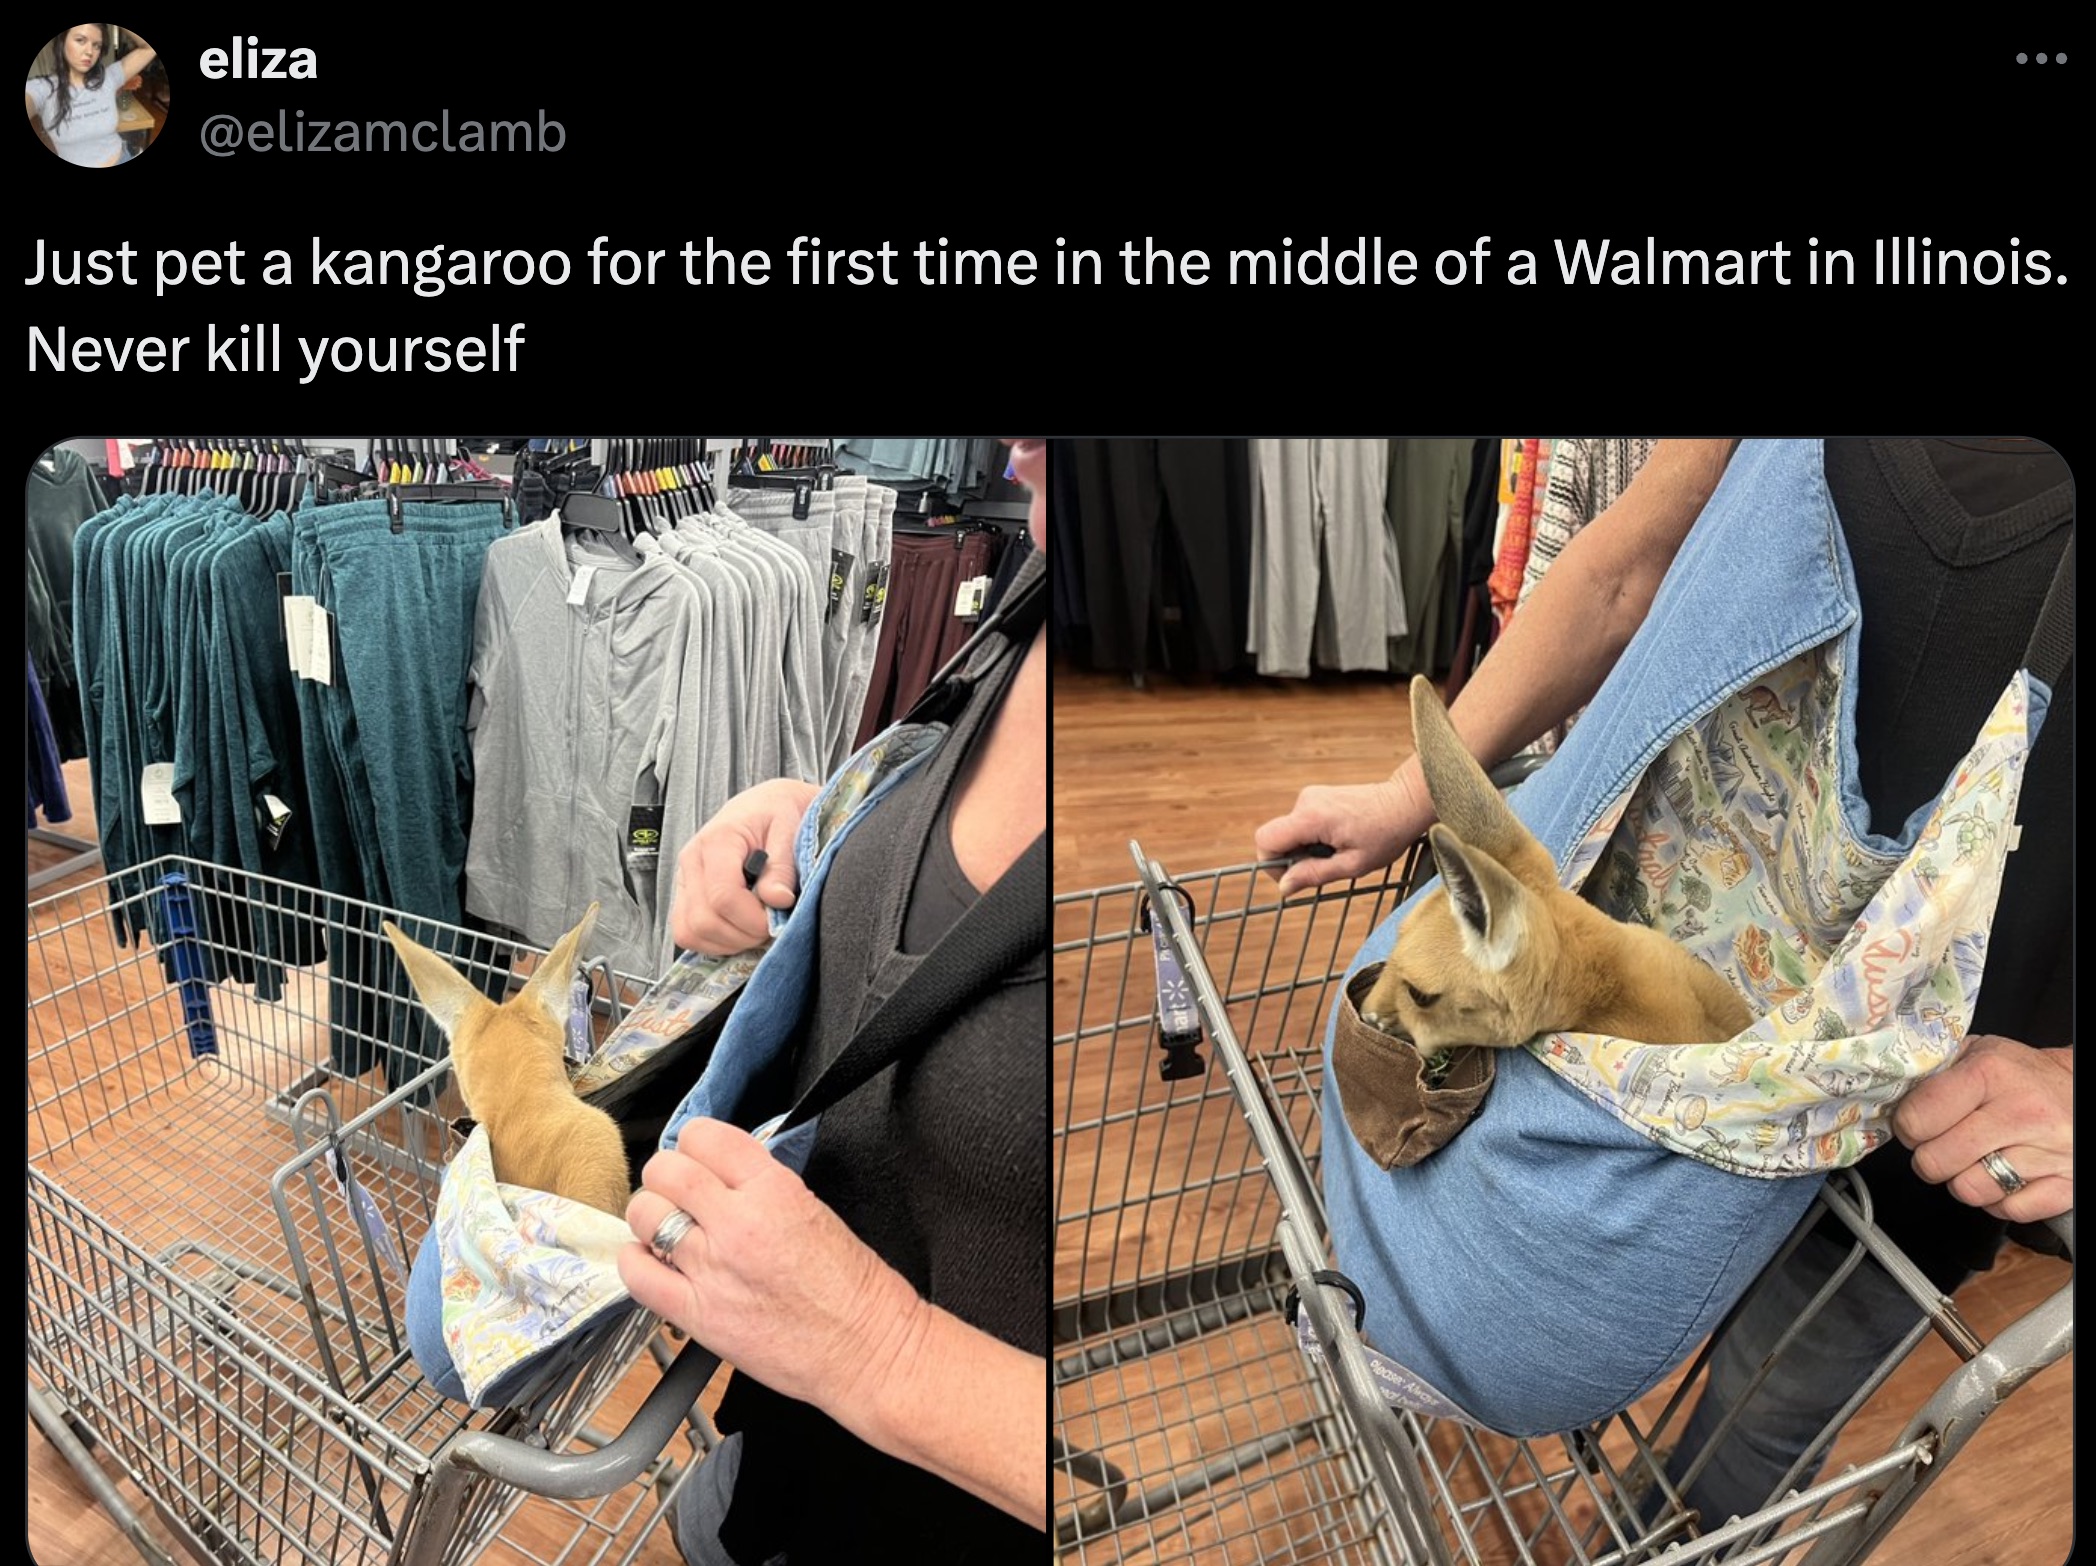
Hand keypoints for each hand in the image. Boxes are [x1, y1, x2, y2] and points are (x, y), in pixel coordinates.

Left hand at [619, 1119, 927, 1413]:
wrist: (863, 1348)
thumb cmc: (851, 1287)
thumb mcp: (813, 1208)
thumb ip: (762, 1185)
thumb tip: (724, 1175)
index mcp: (773, 1190)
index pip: (704, 1137)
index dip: (695, 1144)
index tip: (698, 1157)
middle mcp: (737, 1224)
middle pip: (665, 1171)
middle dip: (667, 1176)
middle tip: (678, 1191)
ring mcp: (711, 1269)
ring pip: (645, 1215)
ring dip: (650, 1215)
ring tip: (665, 1227)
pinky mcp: (696, 1314)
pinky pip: (638, 1275)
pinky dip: (635, 1261)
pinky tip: (651, 1260)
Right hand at [668, 779, 819, 953]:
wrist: (768, 805)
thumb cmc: (779, 813)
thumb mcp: (790, 830)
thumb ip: (782, 866)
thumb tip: (777, 900)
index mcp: (718, 840)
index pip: (723, 896)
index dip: (752, 920)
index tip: (777, 921)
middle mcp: (692, 860)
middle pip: (703, 921)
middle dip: (742, 935)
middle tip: (770, 927)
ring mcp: (685, 879)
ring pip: (689, 932)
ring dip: (727, 942)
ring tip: (755, 928)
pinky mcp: (685, 895)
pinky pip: (687, 933)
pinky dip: (714, 942)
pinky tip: (740, 929)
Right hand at [1253, 771, 1429, 895]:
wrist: (1405, 802)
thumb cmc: (1386, 834)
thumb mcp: (1353, 864)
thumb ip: (1315, 874)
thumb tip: (1284, 887)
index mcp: (1311, 818)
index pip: (1266, 839)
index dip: (1272, 863)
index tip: (1296, 876)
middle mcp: (1306, 801)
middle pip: (1277, 836)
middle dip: (1294, 857)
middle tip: (1328, 864)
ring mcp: (1311, 795)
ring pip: (1290, 831)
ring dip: (1307, 848)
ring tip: (1340, 850)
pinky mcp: (1317, 795)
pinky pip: (1301, 823)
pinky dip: (1313, 837)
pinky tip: (1340, 839)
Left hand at [1894, 1035, 2072, 1221]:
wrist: (2082, 1090)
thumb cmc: (2021, 1074)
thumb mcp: (1977, 1053)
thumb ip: (1933, 1071)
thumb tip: (1889, 1093)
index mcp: (1991, 1073)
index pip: (1917, 1118)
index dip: (1906, 1126)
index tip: (1914, 1124)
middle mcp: (2021, 1112)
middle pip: (1937, 1161)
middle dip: (1928, 1157)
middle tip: (1939, 1145)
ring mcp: (2047, 1152)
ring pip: (1969, 1190)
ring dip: (1962, 1180)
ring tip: (1973, 1159)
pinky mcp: (2066, 1184)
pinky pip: (2008, 1211)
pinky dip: (1998, 1201)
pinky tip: (2002, 1176)